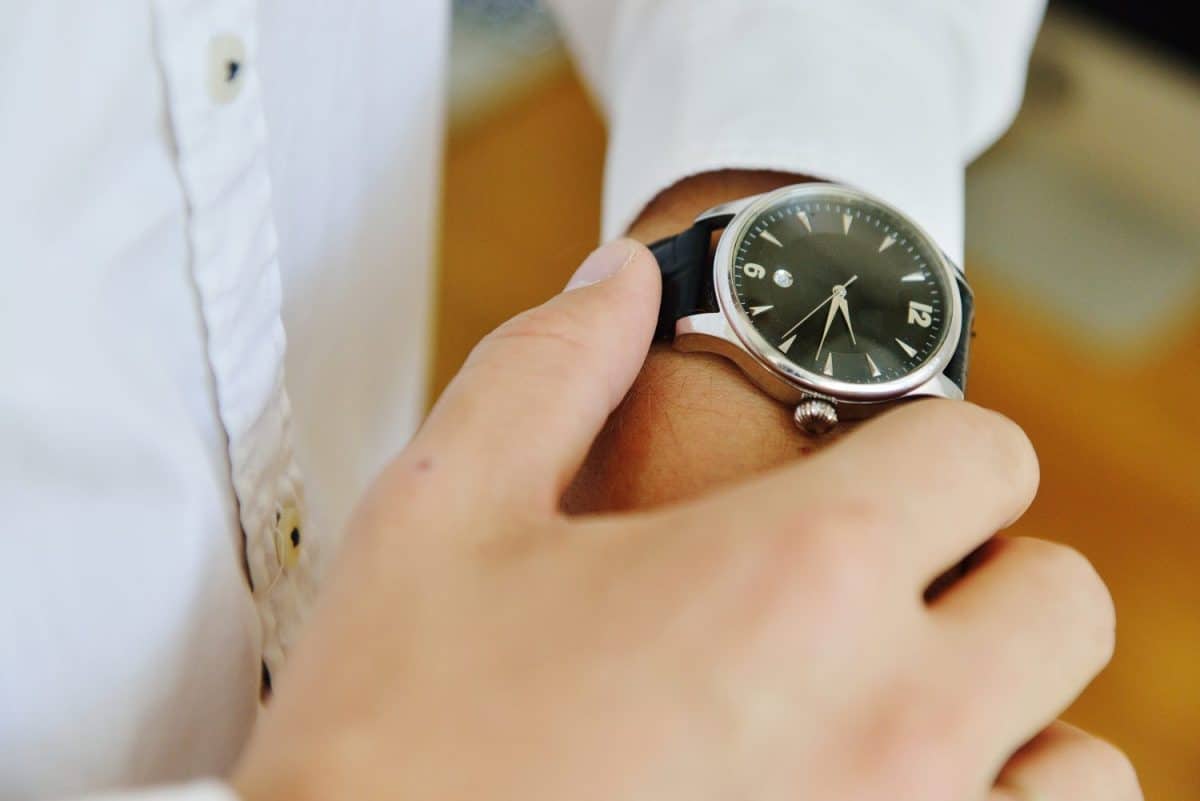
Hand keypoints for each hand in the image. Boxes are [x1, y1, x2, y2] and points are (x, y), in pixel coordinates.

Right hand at [232, 239, 1133, 800]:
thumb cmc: (399, 742)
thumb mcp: (443, 516)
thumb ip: (546, 369)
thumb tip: (617, 280)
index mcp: (793, 579)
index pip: (981, 455)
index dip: (924, 446)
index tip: (866, 476)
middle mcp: (892, 721)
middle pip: (1059, 599)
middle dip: (981, 572)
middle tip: (877, 593)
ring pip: (1076, 761)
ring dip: (1010, 716)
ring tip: (889, 710)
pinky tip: (878, 792)